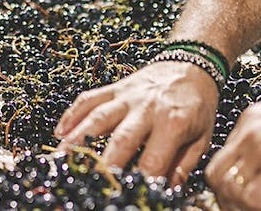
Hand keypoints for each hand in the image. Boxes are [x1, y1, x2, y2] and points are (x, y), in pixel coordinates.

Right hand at [54, 60, 218, 185]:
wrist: (192, 65)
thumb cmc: (197, 105)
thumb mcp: (201, 138)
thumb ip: (183, 166)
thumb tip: (168, 190)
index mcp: (173, 123)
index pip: (153, 160)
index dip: (141, 181)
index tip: (129, 195)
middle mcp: (147, 108)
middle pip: (121, 139)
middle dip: (105, 164)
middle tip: (90, 183)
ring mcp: (127, 96)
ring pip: (98, 117)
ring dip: (77, 139)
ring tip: (61, 159)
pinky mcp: (115, 88)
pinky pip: (90, 99)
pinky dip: (72, 114)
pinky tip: (59, 132)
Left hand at [207, 91, 260, 209]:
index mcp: (254, 119)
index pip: (225, 157)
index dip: (235, 181)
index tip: (250, 193)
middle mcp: (252, 132)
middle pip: (217, 174)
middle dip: (230, 198)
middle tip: (251, 207)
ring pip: (230, 190)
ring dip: (247, 205)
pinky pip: (253, 200)